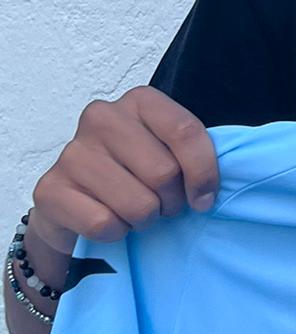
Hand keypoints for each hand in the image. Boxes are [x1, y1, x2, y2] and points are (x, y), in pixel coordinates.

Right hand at [29, 87, 218, 254]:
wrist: (76, 205)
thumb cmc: (135, 175)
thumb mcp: (170, 154)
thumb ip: (193, 157)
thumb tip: (207, 192)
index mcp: (139, 101)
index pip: (185, 131)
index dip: (203, 173)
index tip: (204, 198)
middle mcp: (101, 117)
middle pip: (164, 173)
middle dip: (171, 201)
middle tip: (162, 204)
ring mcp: (72, 152)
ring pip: (137, 203)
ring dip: (144, 219)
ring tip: (135, 212)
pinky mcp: (49, 189)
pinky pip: (103, 224)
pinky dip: (115, 232)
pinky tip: (109, 220)